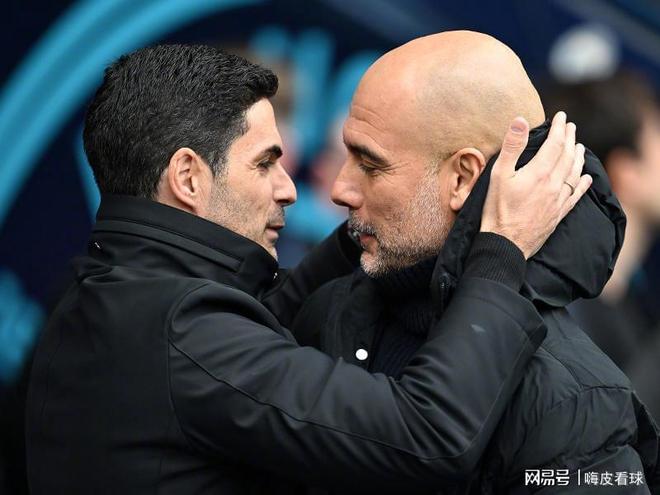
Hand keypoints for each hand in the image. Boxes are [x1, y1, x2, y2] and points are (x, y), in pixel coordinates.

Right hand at [480, 111, 591, 258]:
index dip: (559, 127)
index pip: (555, 143)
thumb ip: (512, 146)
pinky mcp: (559, 213)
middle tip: (571, 126)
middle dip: (570, 138)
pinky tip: (587, 177)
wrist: (506, 244)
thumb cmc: (497, 210)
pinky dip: (584, 183)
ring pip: (575, 172)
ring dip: (578, 156)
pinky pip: (577, 194)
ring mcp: (559, 199)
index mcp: (540, 172)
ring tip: (579, 146)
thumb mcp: (498, 175)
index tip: (561, 116)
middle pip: (568, 155)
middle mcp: (555, 184)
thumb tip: (521, 120)